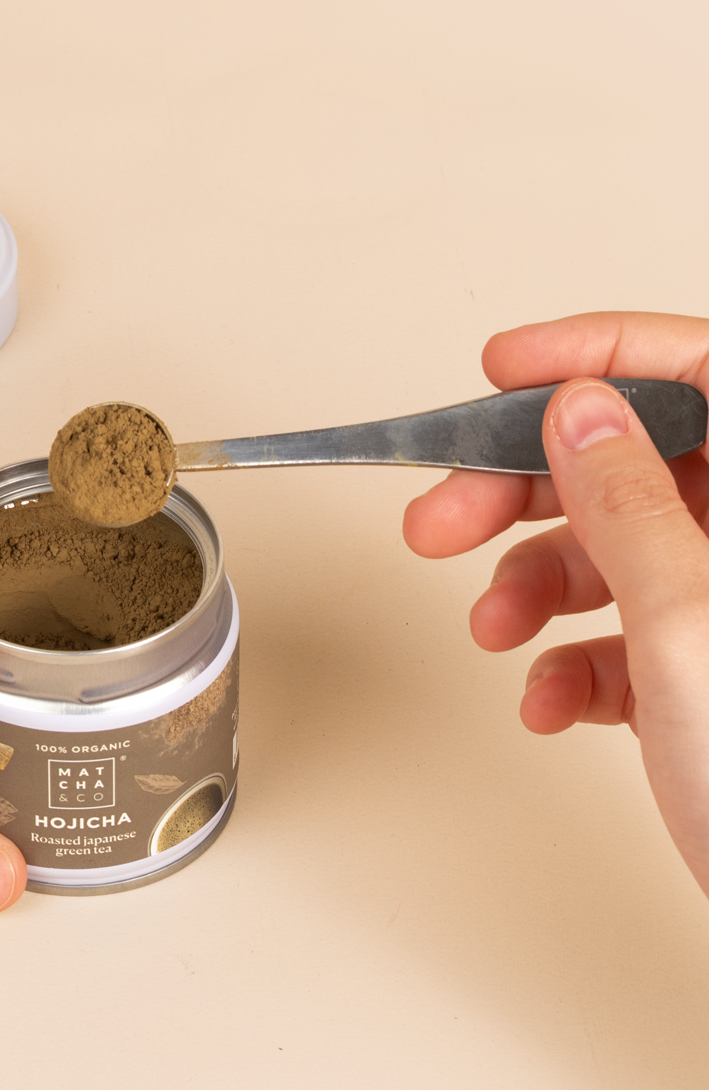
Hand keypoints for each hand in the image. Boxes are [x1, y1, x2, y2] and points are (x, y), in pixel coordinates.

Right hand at [403, 313, 708, 896]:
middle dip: (523, 496)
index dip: (595, 353)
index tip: (501, 369)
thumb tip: (578, 411)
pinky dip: (573, 663)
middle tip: (442, 517)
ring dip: (535, 589)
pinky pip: (622, 634)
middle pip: (633, 466)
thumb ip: (629, 501)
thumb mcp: (690, 622)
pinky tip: (555, 700)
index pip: (702, 367)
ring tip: (494, 627)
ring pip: (614, 553)